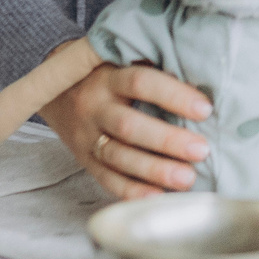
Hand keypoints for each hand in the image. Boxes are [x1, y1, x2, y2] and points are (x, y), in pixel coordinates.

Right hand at [39, 61, 212, 199]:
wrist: (53, 91)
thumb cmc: (102, 75)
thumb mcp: (119, 62)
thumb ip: (152, 70)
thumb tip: (204, 82)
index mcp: (107, 77)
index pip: (141, 82)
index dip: (174, 95)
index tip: (205, 109)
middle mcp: (94, 107)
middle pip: (130, 126)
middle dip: (168, 141)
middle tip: (201, 150)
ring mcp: (86, 136)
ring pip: (119, 157)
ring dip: (154, 170)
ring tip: (187, 178)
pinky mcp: (83, 159)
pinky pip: (106, 179)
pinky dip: (132, 191)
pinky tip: (157, 196)